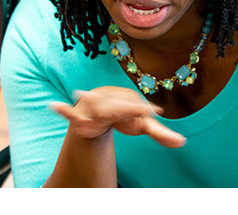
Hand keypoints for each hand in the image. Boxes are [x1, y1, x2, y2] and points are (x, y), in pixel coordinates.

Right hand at [49, 86, 186, 147]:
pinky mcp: (79, 116)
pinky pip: (70, 113)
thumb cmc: (125, 113)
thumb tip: (182, 142)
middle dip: (119, 109)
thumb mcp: (142, 124)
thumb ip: (160, 133)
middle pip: (115, 107)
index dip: (141, 110)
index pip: (135, 107)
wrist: (101, 101)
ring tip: (81, 95)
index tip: (152, 112)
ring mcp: (93, 107)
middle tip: (126, 110)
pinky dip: (63, 110)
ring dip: (89, 102)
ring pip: (92, 107)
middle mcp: (110, 101)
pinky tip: (55, 106)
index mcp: (127, 101)